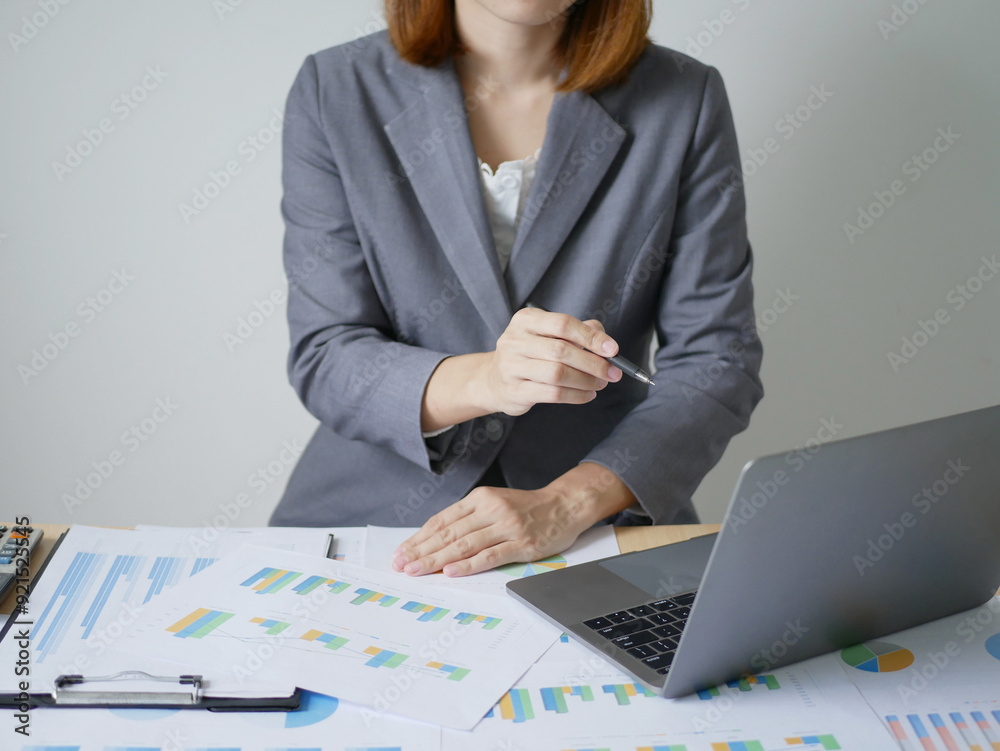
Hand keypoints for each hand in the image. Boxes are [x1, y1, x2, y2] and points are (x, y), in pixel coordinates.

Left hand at [391, 463, 636, 576]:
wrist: (564, 505)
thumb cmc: (526, 508)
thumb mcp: (494, 503)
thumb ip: (468, 519)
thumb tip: (435, 540)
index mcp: (480, 498)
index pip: (442, 520)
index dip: (419, 537)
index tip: (402, 552)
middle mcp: (491, 509)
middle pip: (449, 533)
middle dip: (421, 551)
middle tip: (401, 565)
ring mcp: (507, 526)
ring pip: (464, 544)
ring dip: (437, 560)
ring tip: (417, 570)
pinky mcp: (522, 544)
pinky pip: (490, 555)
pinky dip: (469, 565)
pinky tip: (451, 572)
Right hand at [480, 308, 622, 416]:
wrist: (494, 380)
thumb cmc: (530, 353)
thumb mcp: (549, 334)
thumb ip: (579, 332)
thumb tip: (606, 342)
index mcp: (526, 320)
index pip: (563, 324)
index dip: (590, 336)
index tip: (613, 349)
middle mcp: (514, 340)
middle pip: (561, 350)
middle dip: (593, 363)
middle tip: (612, 372)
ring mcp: (511, 366)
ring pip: (557, 374)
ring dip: (586, 380)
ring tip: (600, 383)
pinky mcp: (514, 391)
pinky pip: (552, 394)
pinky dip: (576, 395)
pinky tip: (587, 394)